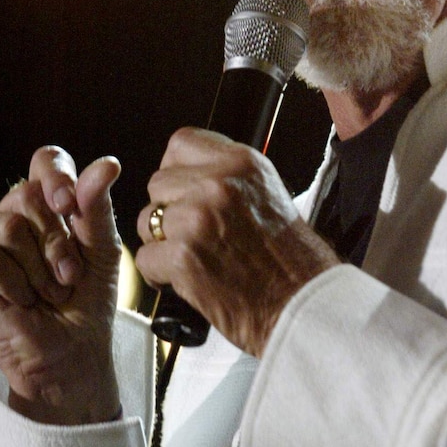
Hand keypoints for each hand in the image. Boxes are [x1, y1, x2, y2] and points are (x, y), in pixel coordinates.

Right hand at [0, 146, 122, 424]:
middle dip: (58, 240)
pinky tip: (22, 300)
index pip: (45, 161)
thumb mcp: (103, 249)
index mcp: (47, 205)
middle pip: (28, 194)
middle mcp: (11, 216)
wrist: (74, 352)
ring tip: (49, 292)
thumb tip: (106, 164)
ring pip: (9, 226)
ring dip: (41, 269)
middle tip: (69, 275)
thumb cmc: (88, 299)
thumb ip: (98, 207)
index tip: (71, 205)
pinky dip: (15, 283)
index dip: (56, 177)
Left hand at [136, 129, 338, 356]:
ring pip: (148, 220)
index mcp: (241, 163)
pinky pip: (145, 258)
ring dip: (161, 242)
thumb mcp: (266, 192)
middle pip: (158, 183)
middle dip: (168, 210)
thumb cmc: (289, 256)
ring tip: (191, 257)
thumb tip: (185, 171)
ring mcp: (198, 219)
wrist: (301, 303)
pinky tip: (185, 278)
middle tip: (192, 233)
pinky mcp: (183, 257)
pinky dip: (159, 274)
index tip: (184, 191)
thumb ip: (227, 176)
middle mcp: (218, 184)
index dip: (177, 170)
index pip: (181, 143)